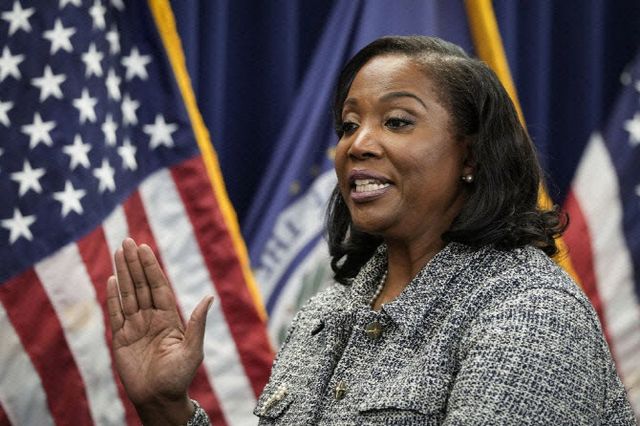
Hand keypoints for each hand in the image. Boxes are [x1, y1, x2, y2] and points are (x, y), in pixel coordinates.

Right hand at [106, 238, 212, 424]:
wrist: (159, 399)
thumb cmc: (179, 377)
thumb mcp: (192, 350)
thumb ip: (197, 323)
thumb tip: (209, 297)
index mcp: (169, 318)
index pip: (158, 286)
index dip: (151, 267)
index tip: (144, 248)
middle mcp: (151, 318)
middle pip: (140, 285)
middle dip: (134, 263)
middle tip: (126, 240)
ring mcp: (134, 327)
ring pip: (127, 294)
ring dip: (122, 273)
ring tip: (117, 252)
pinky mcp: (120, 338)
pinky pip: (115, 313)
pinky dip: (112, 296)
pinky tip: (111, 279)